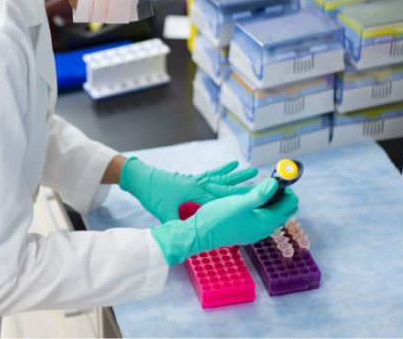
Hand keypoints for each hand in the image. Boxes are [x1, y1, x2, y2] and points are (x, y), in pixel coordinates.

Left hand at [119, 157, 257, 222]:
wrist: (142, 179)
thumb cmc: (154, 196)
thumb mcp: (166, 213)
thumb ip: (180, 223)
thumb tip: (190, 237)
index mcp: (195, 192)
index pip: (220, 198)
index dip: (236, 200)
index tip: (253, 200)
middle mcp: (199, 183)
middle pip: (225, 185)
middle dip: (243, 185)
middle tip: (260, 180)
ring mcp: (197, 179)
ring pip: (221, 177)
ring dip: (237, 175)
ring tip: (252, 171)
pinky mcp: (193, 178)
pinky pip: (212, 173)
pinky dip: (223, 170)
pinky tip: (232, 164)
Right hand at [149, 178, 298, 264]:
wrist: (201, 234)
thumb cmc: (218, 218)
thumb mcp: (239, 202)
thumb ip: (260, 194)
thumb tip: (275, 183)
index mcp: (266, 221)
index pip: (290, 204)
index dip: (287, 189)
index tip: (276, 178)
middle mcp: (265, 228)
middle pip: (285, 210)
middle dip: (282, 195)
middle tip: (270, 183)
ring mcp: (256, 231)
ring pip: (274, 214)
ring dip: (272, 201)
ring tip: (259, 188)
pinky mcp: (248, 231)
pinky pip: (263, 217)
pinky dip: (263, 207)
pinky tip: (250, 200)